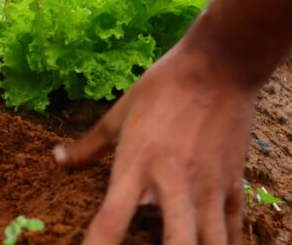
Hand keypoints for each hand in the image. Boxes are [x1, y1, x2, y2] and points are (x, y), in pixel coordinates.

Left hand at [53, 41, 258, 244]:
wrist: (220, 65)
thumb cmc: (164, 85)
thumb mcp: (121, 111)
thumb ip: (90, 144)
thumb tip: (58, 158)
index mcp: (137, 163)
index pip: (111, 220)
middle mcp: (173, 181)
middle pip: (175, 244)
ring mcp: (207, 185)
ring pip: (212, 244)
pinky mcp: (233, 182)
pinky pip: (233, 229)